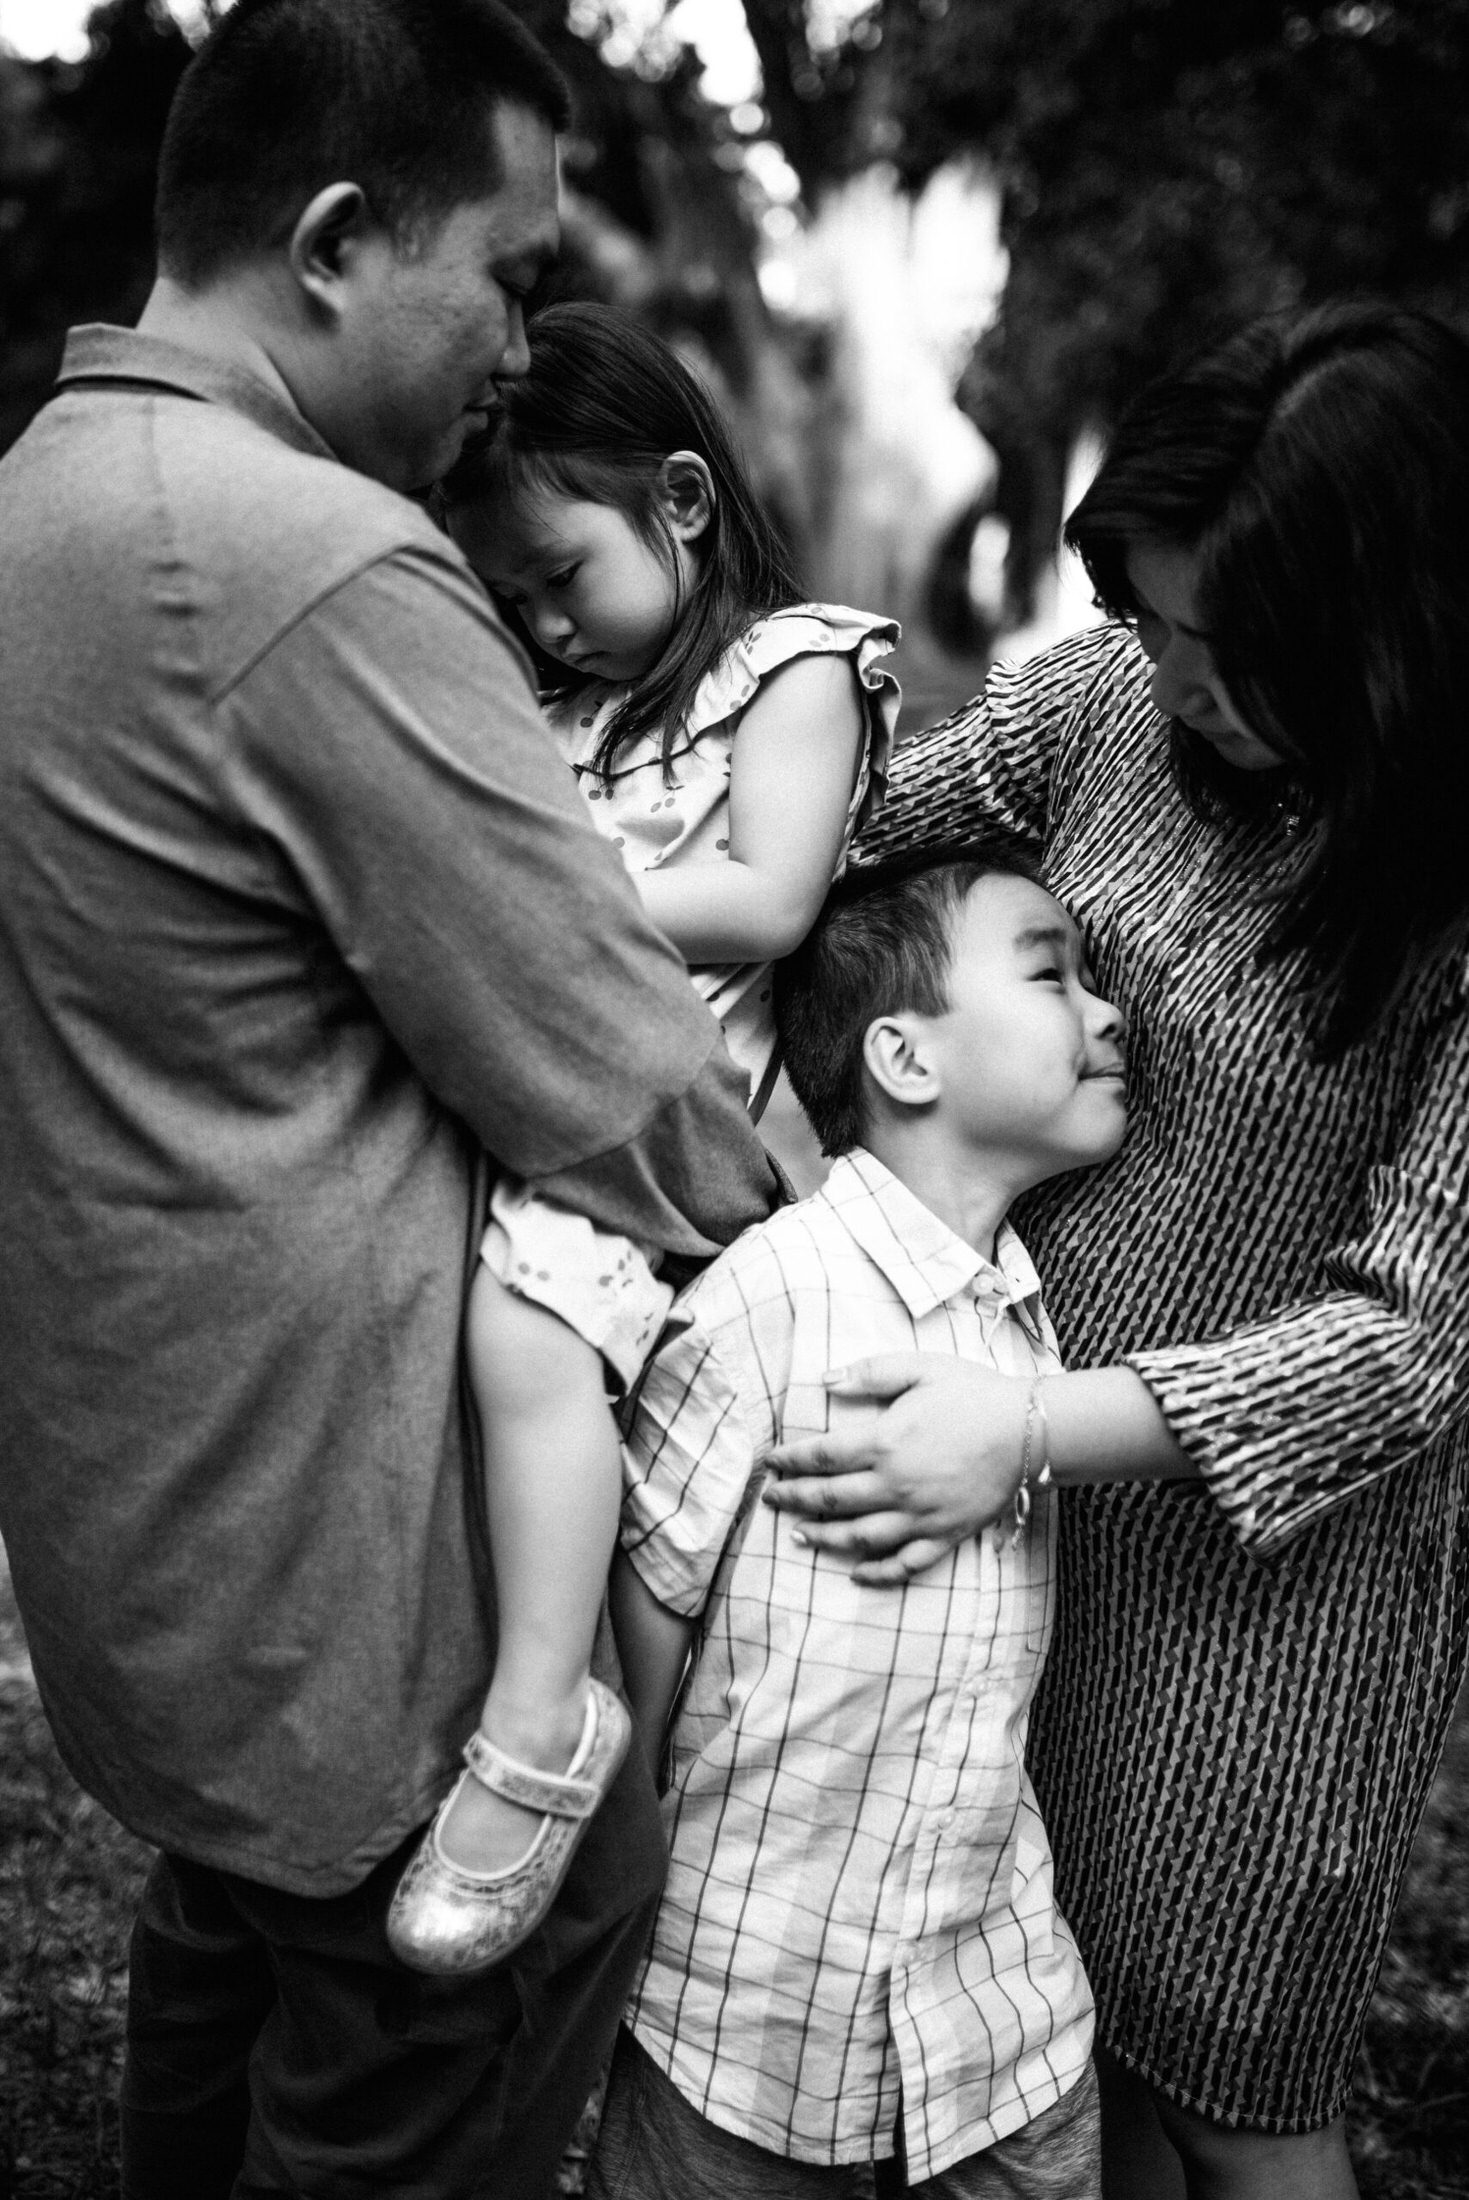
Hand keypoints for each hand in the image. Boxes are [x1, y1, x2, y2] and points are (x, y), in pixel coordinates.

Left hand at [762, 1355, 1029, 1584]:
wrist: (1030, 1430)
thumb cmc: (974, 1393)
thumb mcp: (920, 1368)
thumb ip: (870, 1373)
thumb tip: (825, 1379)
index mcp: (884, 1443)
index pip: (821, 1457)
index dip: (790, 1461)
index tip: (769, 1464)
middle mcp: (896, 1485)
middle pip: (830, 1500)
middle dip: (794, 1500)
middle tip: (771, 1500)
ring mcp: (920, 1516)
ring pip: (859, 1538)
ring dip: (823, 1539)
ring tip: (799, 1536)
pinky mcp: (945, 1535)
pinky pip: (905, 1564)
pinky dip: (878, 1574)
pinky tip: (856, 1574)